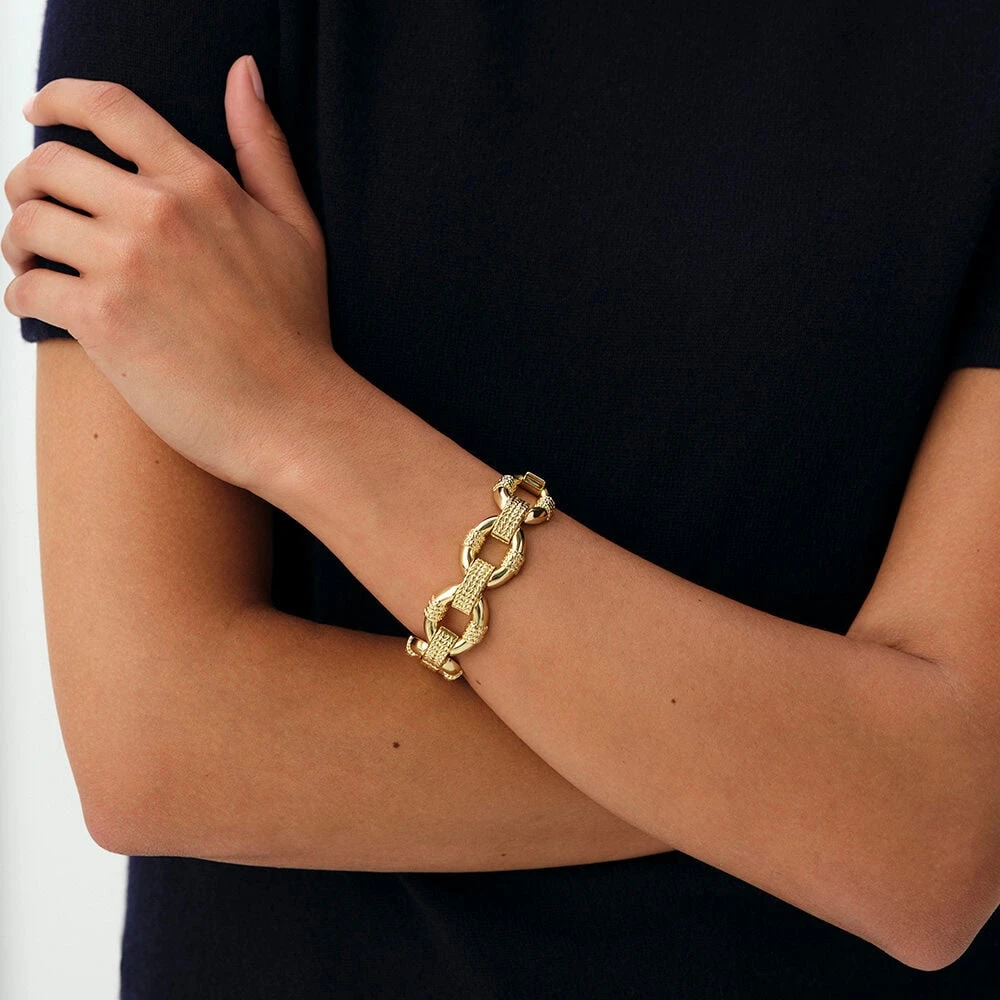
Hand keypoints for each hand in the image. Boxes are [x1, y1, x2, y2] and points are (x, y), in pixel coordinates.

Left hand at [2, 55, 341, 490]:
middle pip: (49, 163)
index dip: (60, 98)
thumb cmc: (298, 329)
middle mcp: (159, 213)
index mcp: (202, 184)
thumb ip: (264, 148)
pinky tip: (41, 307)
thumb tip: (244, 72)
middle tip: (32, 209)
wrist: (292, 415)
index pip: (109, 109)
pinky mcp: (103, 321)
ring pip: (28, 222)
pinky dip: (22, 295)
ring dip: (18, 240)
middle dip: (26, 181)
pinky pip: (27, 287)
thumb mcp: (297, 228)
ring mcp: (127, 266)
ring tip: (31, 261)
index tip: (38, 110)